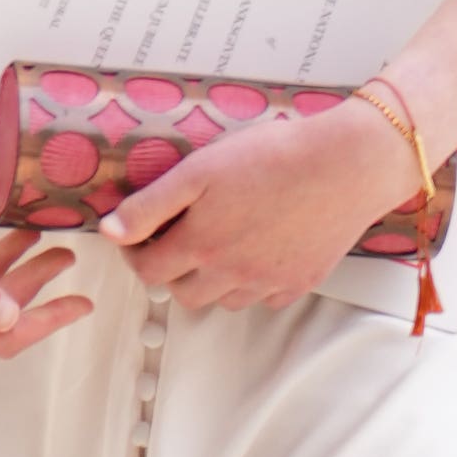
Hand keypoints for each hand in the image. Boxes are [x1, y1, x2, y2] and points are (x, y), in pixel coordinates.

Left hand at [99, 92, 425, 312]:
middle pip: (182, 293)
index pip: (147, 270)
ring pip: (223, 300)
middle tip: (179, 238)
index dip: (134, 253)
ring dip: (211, 280)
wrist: (347, 165)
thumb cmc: (273, 156)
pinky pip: (264, 297)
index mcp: (200, 246)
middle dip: (172, 270)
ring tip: (220, 243)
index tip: (138, 236)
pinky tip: (259, 249)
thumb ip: (150, 205)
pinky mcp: (301, 282)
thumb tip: (109, 232)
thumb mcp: (200, 170)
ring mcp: (268, 283)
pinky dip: (253, 283)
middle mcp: (231, 275)